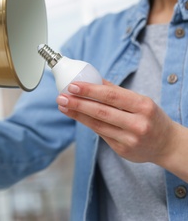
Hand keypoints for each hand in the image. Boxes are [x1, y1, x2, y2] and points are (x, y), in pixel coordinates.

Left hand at [56, 80, 178, 165]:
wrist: (166, 144)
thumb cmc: (150, 118)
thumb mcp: (140, 101)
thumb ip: (116, 91)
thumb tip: (92, 79)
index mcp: (143, 106)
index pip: (112, 96)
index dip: (90, 90)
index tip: (73, 86)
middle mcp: (138, 123)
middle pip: (102, 111)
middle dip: (78, 103)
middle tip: (61, 96)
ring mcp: (130, 139)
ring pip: (98, 124)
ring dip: (77, 114)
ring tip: (63, 106)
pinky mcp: (122, 150)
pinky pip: (100, 134)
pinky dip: (87, 123)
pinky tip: (75, 116)